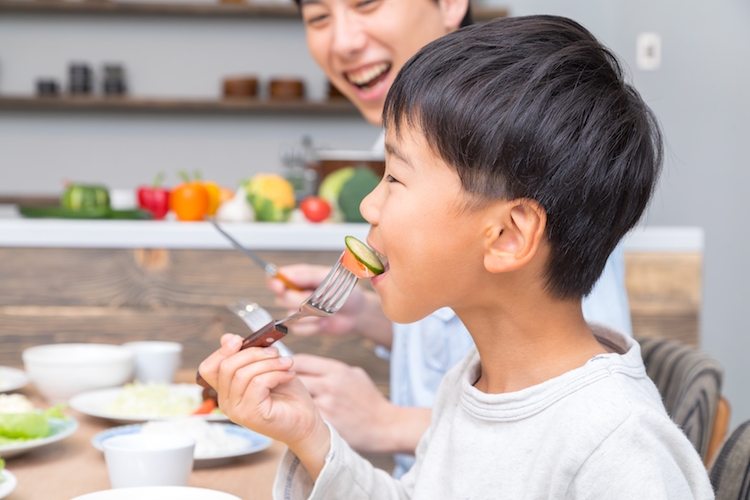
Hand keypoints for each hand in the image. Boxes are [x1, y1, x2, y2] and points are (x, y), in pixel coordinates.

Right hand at [198, 334, 329, 478]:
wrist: (305, 422)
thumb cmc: (288, 395)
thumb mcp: (267, 368)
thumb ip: (248, 356)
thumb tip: (228, 338)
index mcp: (227, 391)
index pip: (209, 368)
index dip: (222, 350)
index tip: (241, 340)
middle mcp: (227, 403)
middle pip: (226, 367)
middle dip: (253, 353)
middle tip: (276, 352)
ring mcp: (236, 411)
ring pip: (243, 374)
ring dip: (269, 363)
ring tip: (287, 363)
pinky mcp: (251, 415)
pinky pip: (257, 383)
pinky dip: (275, 374)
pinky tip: (289, 375)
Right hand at [267, 264, 393, 347]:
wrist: (357, 312)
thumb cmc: (346, 292)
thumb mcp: (330, 279)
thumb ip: (309, 277)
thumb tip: (289, 276)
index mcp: (300, 277)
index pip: (276, 277)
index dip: (274, 281)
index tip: (280, 286)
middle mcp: (296, 293)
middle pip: (280, 298)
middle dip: (297, 300)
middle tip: (315, 297)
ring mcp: (299, 310)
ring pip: (289, 315)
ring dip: (309, 315)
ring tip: (325, 310)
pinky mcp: (304, 325)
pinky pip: (299, 330)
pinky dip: (313, 327)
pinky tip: (325, 322)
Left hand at [293, 354, 430, 454]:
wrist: (385, 426)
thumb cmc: (369, 400)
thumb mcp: (355, 375)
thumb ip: (332, 369)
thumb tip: (308, 366)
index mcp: (337, 370)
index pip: (300, 360)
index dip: (288, 364)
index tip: (285, 370)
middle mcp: (330, 385)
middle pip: (292, 378)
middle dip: (285, 382)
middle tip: (282, 388)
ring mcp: (326, 405)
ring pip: (295, 398)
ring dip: (291, 400)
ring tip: (290, 403)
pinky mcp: (325, 424)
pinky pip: (304, 416)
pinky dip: (300, 415)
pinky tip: (301, 418)